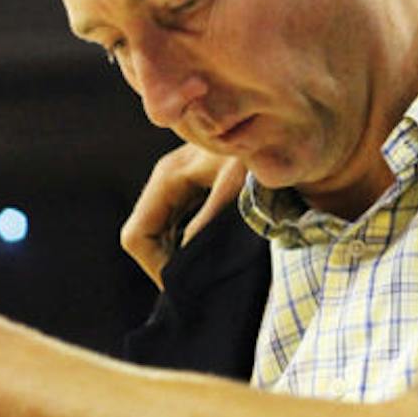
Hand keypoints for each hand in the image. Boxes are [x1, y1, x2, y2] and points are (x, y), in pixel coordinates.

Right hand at [120, 143, 245, 288]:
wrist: (280, 129)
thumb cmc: (258, 149)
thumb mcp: (236, 183)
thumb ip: (210, 216)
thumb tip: (187, 252)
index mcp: (168, 178)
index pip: (137, 234)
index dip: (154, 266)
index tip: (183, 287)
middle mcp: (167, 182)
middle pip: (145, 237)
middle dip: (166, 266)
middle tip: (198, 287)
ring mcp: (178, 186)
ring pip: (160, 235)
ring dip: (178, 258)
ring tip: (207, 276)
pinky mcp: (194, 191)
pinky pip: (178, 227)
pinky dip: (189, 247)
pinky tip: (213, 257)